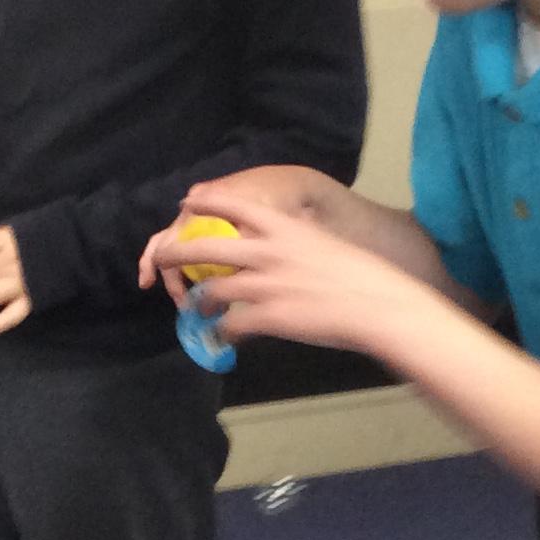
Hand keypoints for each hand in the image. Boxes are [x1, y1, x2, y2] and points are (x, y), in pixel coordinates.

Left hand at [147, 185, 426, 358]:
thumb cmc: (360, 275)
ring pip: (212, 290)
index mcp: (284, 228)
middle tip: (161, 258)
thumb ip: (296, 242)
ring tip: (194, 308)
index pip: (233, 206)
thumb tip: (281, 248)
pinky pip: (231, 325)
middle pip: (205, 246)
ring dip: (199, 301)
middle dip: (175, 252)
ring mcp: (265, 285)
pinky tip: (221, 338)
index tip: (187, 202)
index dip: (205, 202)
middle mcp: (268, 251)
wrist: (378, 304)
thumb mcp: (323, 243)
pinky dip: (221, 332)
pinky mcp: (269, 316)